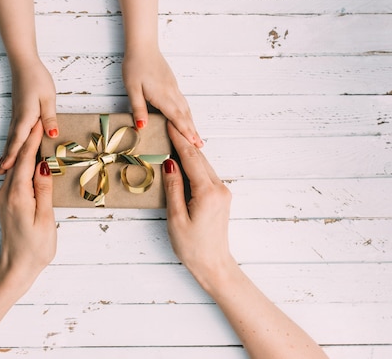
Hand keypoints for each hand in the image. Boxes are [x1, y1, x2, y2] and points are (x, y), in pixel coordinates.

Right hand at [0, 59, 57, 174]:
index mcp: (26, 117)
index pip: (20, 141)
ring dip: (7, 151)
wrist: (24, 64)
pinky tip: (10, 147)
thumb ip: (49, 118)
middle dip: (7, 158)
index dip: (13, 156)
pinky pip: (13, 131)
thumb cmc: (38, 79)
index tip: (7, 169)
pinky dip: (10, 142)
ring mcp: (16, 116)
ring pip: (11, 137)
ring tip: (2, 165)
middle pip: (12, 142)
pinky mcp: (17, 113)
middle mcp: (18, 119)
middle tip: (0, 173)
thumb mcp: (48, 98)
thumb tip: (52, 135)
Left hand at [0, 119, 56, 284]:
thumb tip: (43, 165)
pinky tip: (32, 160)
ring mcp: (5, 197)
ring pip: (16, 167)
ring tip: (38, 135)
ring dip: (26, 151)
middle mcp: (7, 193)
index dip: (33, 140)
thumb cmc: (35, 248)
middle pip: (18, 160)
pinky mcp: (7, 202)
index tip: (41, 123)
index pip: (25, 160)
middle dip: (29, 140)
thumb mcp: (45, 219)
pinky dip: (23, 164)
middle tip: (40, 122)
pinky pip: (15, 177)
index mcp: (18, 195)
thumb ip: (44, 190)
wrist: (15, 268)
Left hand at [122, 48, 202, 147]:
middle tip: (201, 145)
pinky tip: (187, 117)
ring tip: (196, 135)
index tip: (193, 143)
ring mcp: (174, 88)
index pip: (177, 118)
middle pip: (185, 115)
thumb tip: (142, 126)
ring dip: (192, 123)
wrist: (143, 47)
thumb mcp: (132, 88)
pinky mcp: (172, 84)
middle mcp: (172, 93)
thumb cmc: (135, 66)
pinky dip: (188, 113)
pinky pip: (183, 102)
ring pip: (186, 109)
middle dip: (193, 131)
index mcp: (162, 96)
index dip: (185, 132)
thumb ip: (138, 108)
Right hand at [162, 121, 232, 282]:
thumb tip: (169, 163)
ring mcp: (222, 192)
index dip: (178, 139)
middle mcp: (219, 188)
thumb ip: (173, 188)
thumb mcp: (176, 218)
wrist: (214, 265)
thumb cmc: (192, 247)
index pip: (190, 158)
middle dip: (183, 140)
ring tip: (174, 137)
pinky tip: (184, 159)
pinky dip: (194, 164)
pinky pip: (206, 174)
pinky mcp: (221, 197)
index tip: (168, 125)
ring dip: (189, 151)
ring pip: (203, 165)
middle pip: (198, 158)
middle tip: (169, 125)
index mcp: (207, 192)